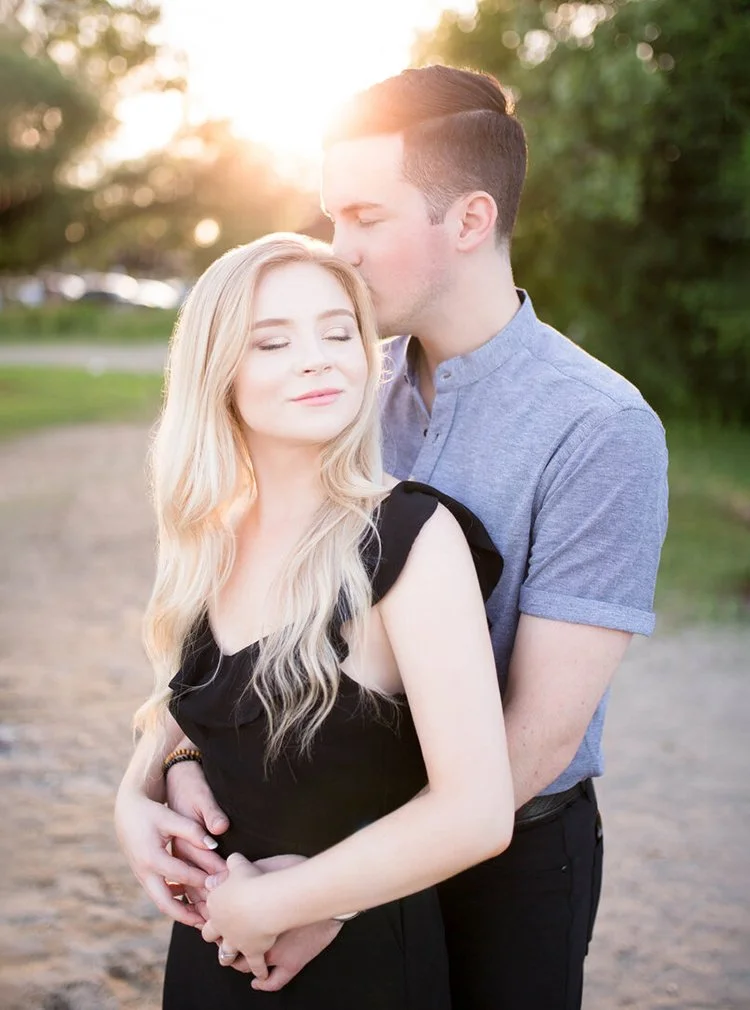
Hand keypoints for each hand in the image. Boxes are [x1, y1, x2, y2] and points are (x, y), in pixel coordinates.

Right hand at [114, 787, 221, 927]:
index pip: (182, 875)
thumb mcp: (171, 817)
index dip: (203, 881)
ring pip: (162, 902)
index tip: (221, 886)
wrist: (126, 809)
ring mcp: (141, 876)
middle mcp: (144, 872)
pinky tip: (190, 899)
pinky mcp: (143, 875)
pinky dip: (174, 899)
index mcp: (152, 858)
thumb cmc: (150, 811)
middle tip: (209, 923)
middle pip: (166, 903)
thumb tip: (213, 845)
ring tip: (203, 918)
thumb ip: (193, 832)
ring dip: (181, 911)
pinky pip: (159, 894)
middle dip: (188, 915)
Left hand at [203, 853, 275, 979]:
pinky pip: (255, 965)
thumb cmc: (251, 880)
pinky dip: (259, 971)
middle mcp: (221, 926)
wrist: (263, 901)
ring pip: (226, 954)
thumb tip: (225, 863)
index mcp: (215, 905)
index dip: (210, 910)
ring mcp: (235, 942)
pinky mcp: (252, 952)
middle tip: (219, 935)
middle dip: (213, 936)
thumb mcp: (239, 866)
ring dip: (228, 956)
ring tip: (231, 959)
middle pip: (210, 935)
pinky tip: (262, 975)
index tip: (211, 910)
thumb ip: (230, 865)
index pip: (206, 910)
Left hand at [222, 854, 342, 989]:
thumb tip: (213, 878)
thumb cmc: (291, 873)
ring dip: (239, 962)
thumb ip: (235, 872)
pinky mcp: (288, 962)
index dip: (215, 922)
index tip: (217, 919)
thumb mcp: (259, 865)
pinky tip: (258, 982)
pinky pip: (272, 980)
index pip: (216, 923)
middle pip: (225, 946)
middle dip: (223, 944)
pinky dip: (263, 983)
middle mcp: (248, 937)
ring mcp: (266, 953)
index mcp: (237, 913)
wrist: (316, 889)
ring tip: (238, 959)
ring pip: (243, 965)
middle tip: (224, 940)